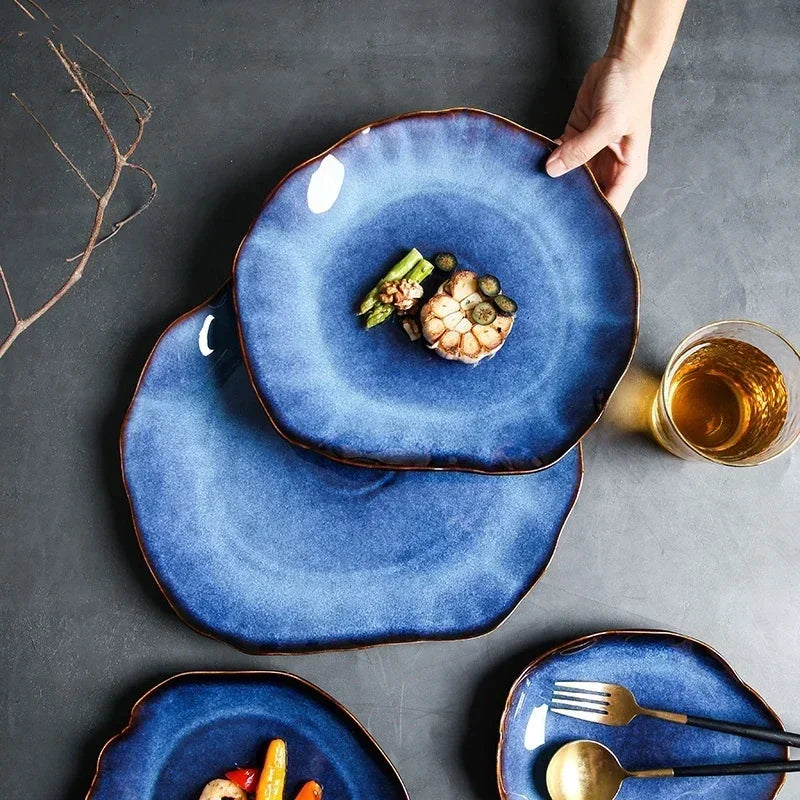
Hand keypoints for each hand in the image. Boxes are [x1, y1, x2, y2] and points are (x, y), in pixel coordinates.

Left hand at [545, 55, 656, 213]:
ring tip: (532, 194)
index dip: (591, 221)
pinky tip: (532, 168)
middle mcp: (610, 167)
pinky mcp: (576, 139)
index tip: (567, 230)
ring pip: (569, 178)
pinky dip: (547, 161)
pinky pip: (559, 157)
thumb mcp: (608, 123)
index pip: (610, 207)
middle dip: (567, 204)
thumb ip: (582, 149)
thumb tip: (552, 170)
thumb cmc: (629, 91)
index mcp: (627, 171)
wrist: (624, 60)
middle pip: (587, 196)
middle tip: (542, 214)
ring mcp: (592, 154)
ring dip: (553, 183)